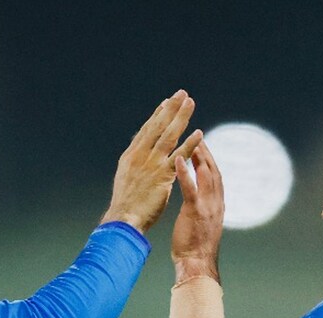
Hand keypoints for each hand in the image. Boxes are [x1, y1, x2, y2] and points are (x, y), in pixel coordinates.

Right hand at [102, 90, 202, 233]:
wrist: (123, 218)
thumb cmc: (126, 203)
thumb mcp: (125, 177)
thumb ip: (134, 163)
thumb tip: (139, 153)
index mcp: (131, 155)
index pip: (147, 130)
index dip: (158, 115)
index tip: (167, 102)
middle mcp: (140, 155)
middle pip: (158, 126)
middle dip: (171, 108)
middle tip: (182, 93)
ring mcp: (151, 164)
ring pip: (169, 135)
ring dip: (181, 117)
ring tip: (191, 103)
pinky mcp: (162, 175)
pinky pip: (179, 156)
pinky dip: (190, 144)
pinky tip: (199, 133)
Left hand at [172, 140, 223, 283]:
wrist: (197, 264)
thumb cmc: (195, 248)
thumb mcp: (203, 226)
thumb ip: (204, 212)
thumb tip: (202, 205)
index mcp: (217, 206)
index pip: (216, 179)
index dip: (211, 163)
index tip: (204, 150)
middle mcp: (216, 203)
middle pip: (213, 172)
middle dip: (207, 154)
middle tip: (199, 139)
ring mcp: (207, 206)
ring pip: (206, 175)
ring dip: (199, 157)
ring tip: (192, 142)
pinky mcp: (195, 211)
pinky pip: (190, 188)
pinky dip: (184, 172)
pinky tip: (177, 158)